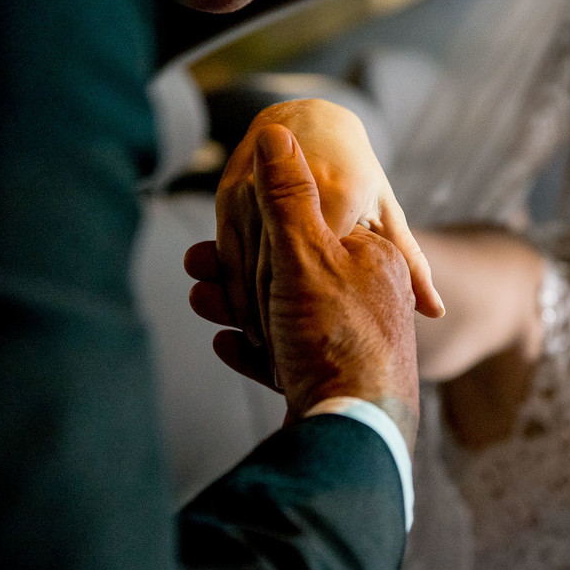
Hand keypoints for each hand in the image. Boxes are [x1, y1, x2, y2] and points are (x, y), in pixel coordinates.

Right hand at [187, 124, 419, 449]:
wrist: (360, 434)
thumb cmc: (338, 337)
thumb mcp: (309, 256)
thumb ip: (288, 198)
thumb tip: (275, 134)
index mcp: (372, 257)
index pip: (308, 229)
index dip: (261, 237)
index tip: (221, 239)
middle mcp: (368, 296)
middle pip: (292, 276)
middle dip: (240, 277)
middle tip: (196, 274)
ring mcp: (350, 341)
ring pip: (284, 317)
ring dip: (239, 310)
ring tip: (199, 302)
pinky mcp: (332, 381)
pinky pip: (290, 358)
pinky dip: (256, 352)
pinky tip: (227, 346)